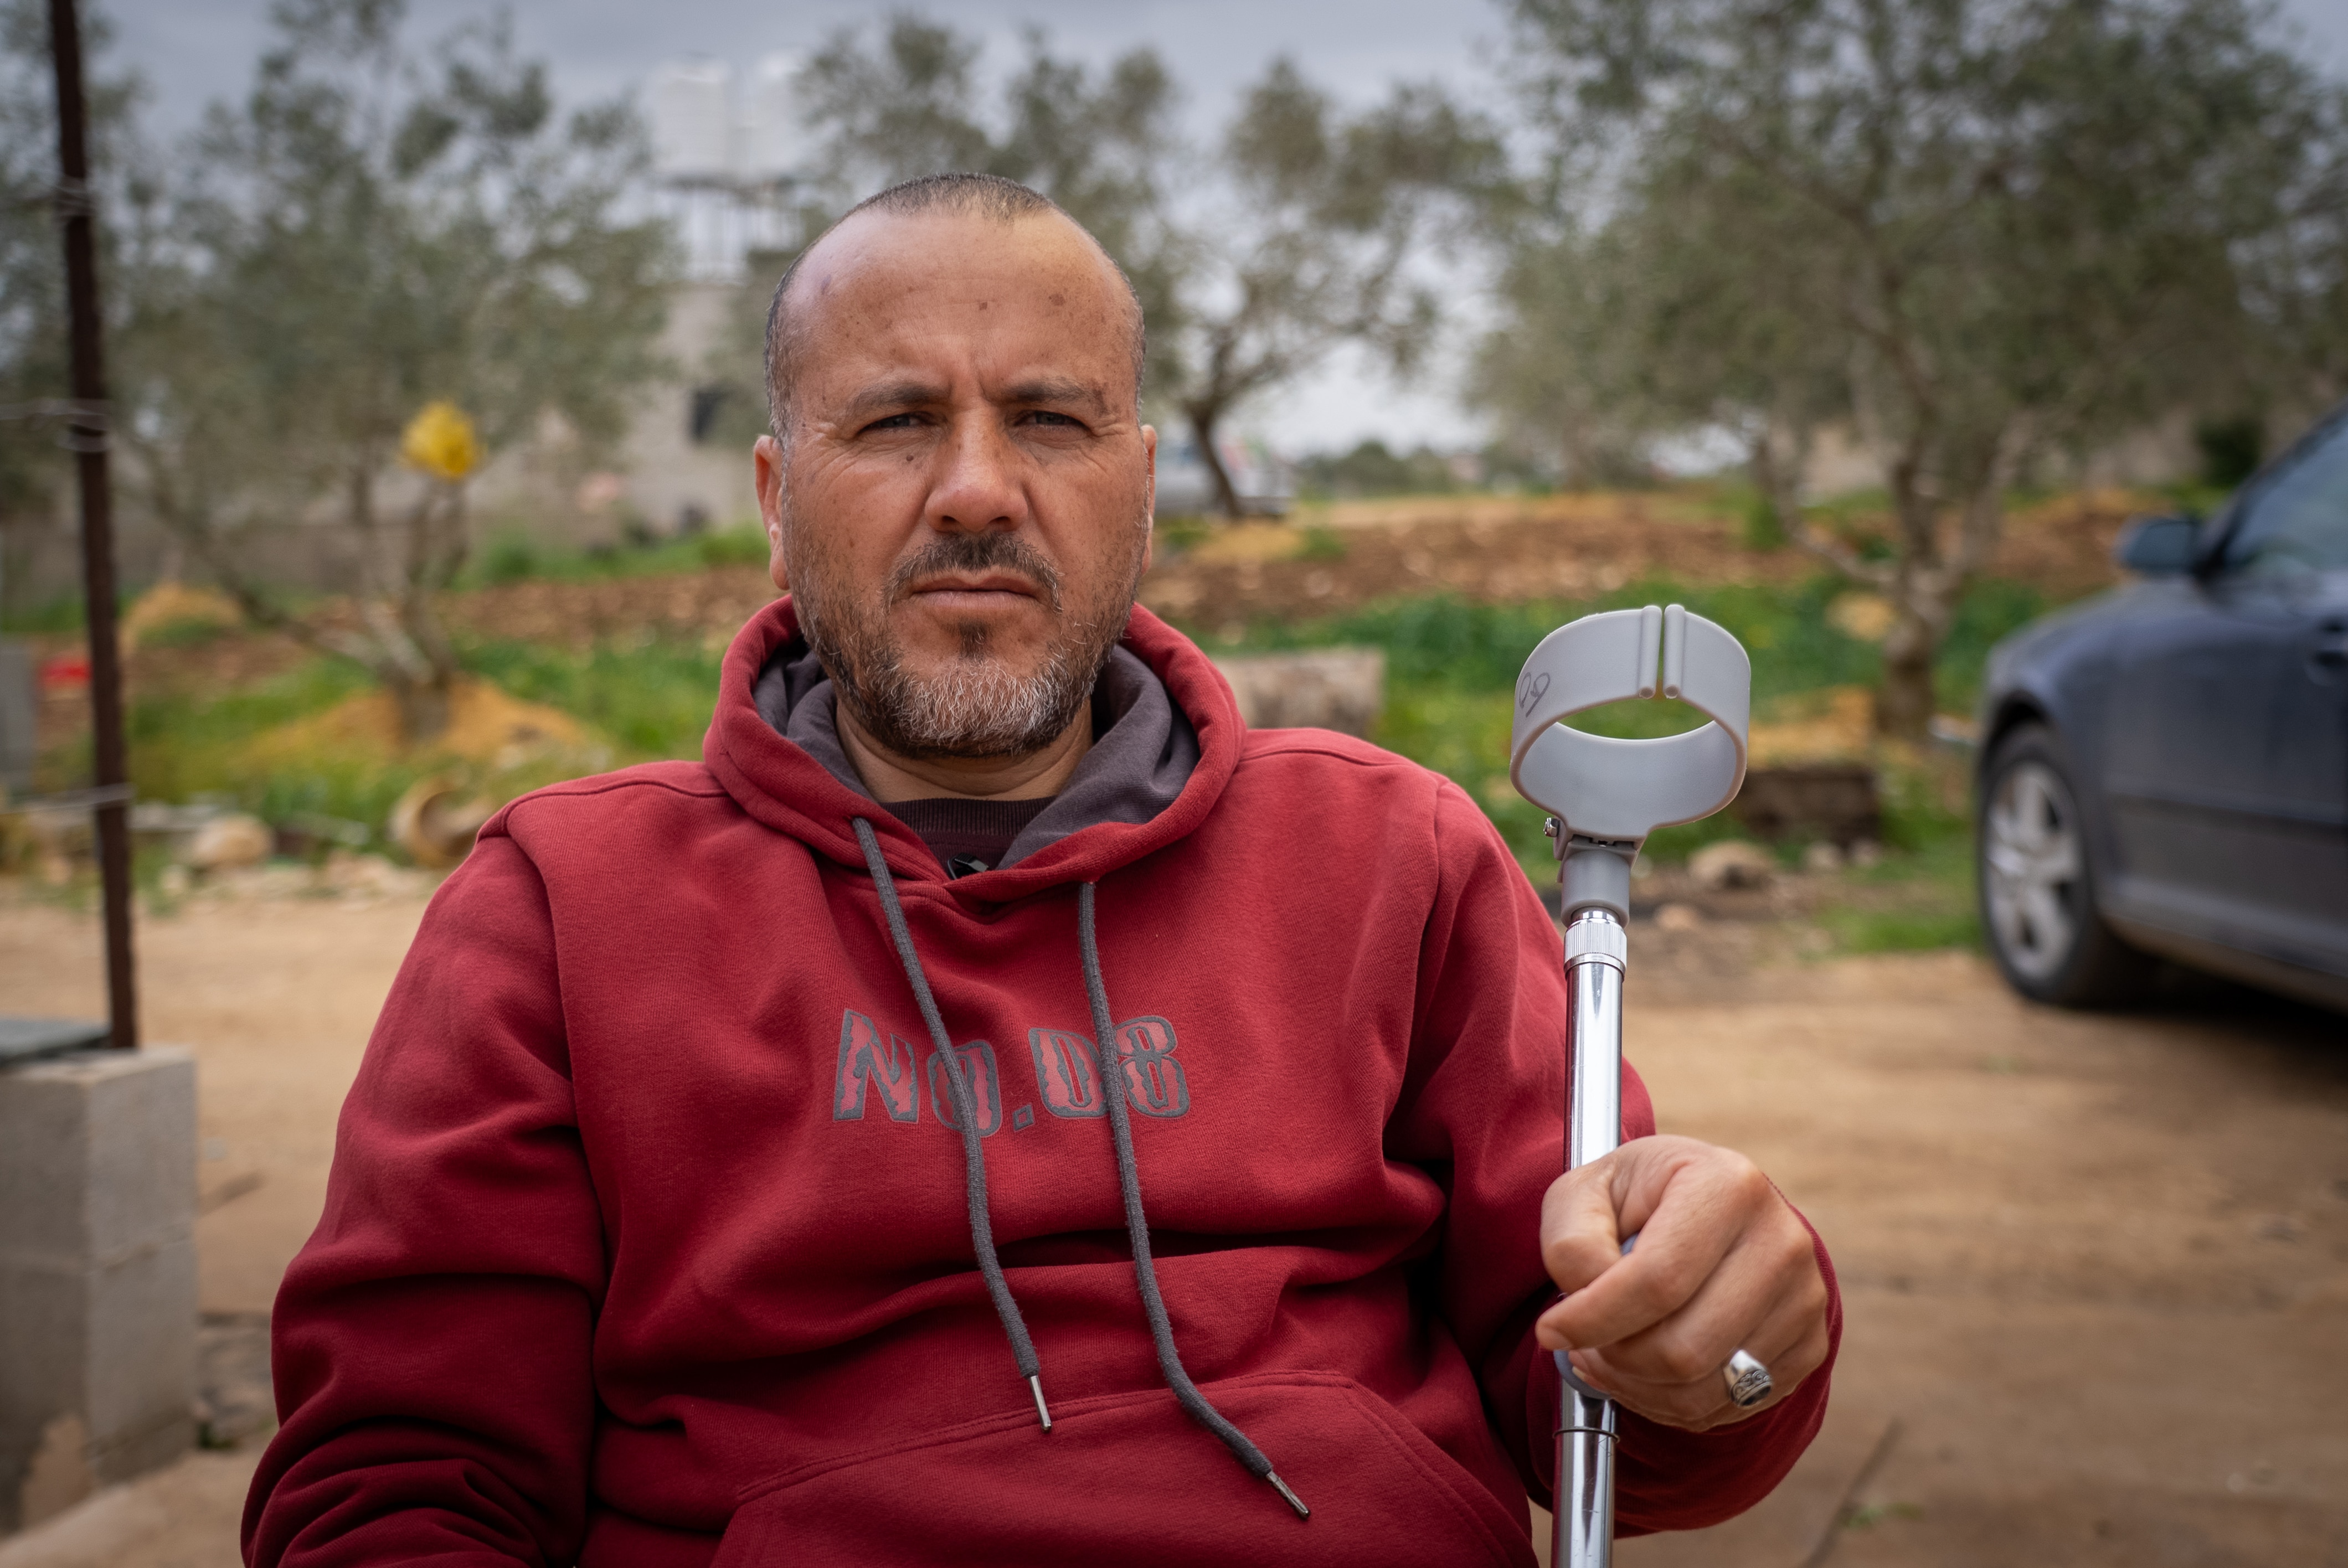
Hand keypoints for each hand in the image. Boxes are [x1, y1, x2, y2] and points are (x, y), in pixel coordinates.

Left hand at [1537, 1134, 1828, 1430]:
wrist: (1710, 1210)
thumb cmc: (1640, 1199)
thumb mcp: (1586, 1194)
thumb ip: (1572, 1242)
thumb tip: (1584, 1303)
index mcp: (1728, 1186)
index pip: (1657, 1280)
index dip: (1593, 1318)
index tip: (1550, 1330)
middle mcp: (1782, 1241)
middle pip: (1682, 1347)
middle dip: (1616, 1356)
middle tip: (1585, 1340)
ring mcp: (1805, 1298)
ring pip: (1704, 1387)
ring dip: (1638, 1386)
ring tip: (1610, 1353)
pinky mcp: (1810, 1345)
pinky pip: (1731, 1406)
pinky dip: (1674, 1403)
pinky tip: (1650, 1367)